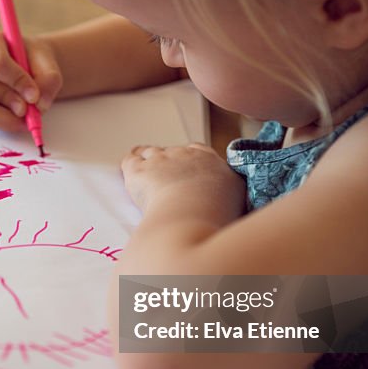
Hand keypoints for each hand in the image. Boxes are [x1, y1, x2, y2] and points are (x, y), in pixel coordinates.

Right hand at [0, 31, 62, 131]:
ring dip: (2, 116)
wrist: (26, 67)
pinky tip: (16, 121)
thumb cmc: (31, 60)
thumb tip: (39, 103)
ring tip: (23, 117)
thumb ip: (48, 79)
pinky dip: (0, 122)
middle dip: (4, 98)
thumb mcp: (46, 62)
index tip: (34, 95)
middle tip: (26, 109)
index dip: (16, 81)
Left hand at [121, 144, 245, 224]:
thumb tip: (236, 200)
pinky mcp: (138, 170)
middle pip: (172, 152)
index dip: (190, 161)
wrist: (190, 218)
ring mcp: (159, 160)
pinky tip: (129, 169)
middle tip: (167, 181)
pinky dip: (130, 163)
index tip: (189, 172)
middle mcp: (183, 154)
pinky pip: (131, 159)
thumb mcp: (238, 200)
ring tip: (146, 173)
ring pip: (151, 153)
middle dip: (169, 164)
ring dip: (148, 162)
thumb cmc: (216, 214)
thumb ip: (232, 193)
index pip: (197, 151)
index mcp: (208, 159)